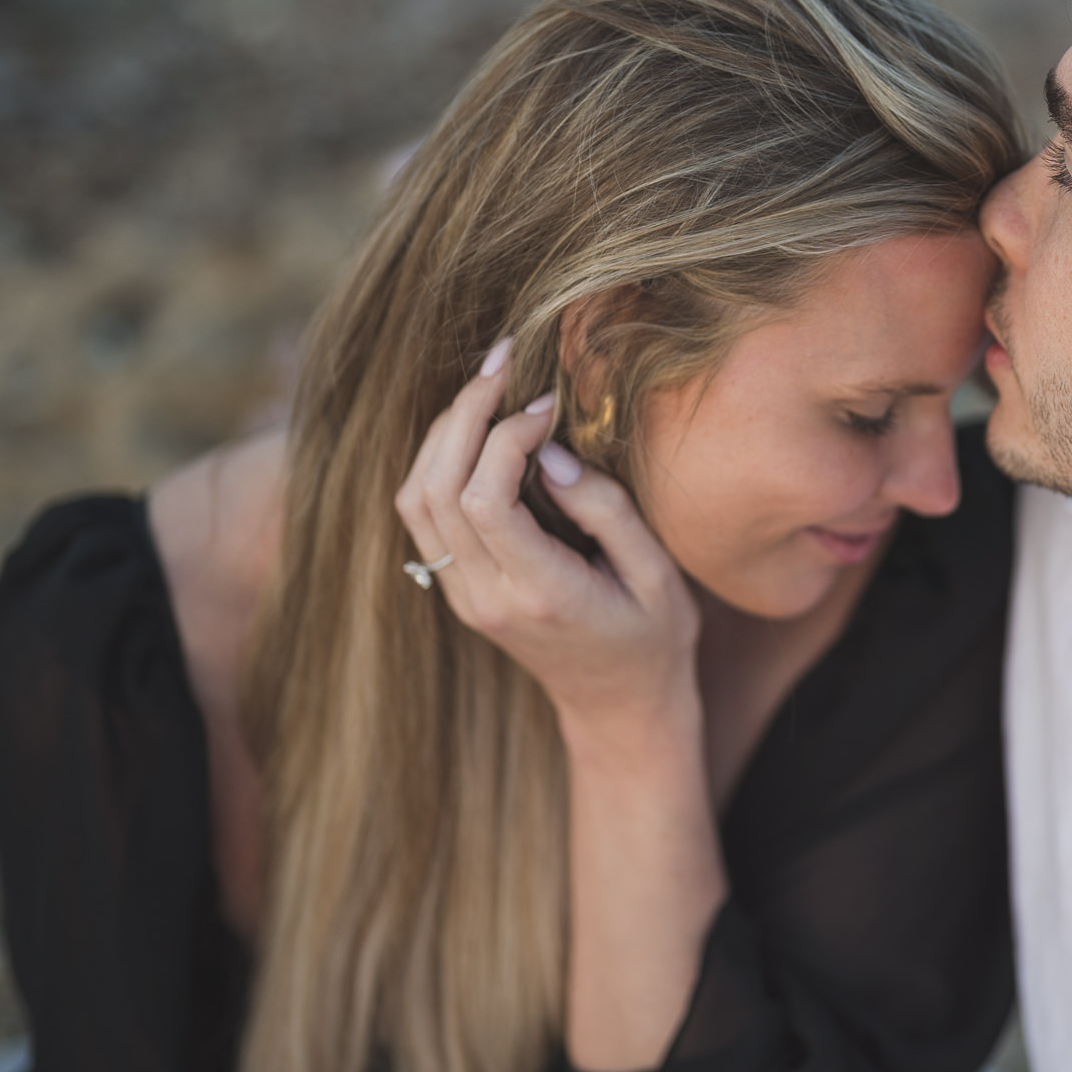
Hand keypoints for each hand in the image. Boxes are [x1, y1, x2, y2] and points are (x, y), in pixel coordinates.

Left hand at [394, 341, 701, 756]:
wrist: (618, 706)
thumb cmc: (653, 638)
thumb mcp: (656, 575)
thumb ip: (605, 510)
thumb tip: (547, 451)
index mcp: (541, 594)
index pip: (484, 499)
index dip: (506, 436)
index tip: (548, 405)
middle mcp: (487, 597)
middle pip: (438, 489)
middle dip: (465, 414)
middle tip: (505, 365)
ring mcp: (463, 596)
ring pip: (415, 499)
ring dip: (442, 434)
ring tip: (486, 389)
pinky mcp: (457, 588)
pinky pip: (422, 516)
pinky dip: (435, 462)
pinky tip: (474, 431)